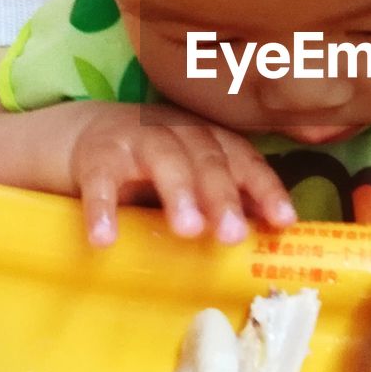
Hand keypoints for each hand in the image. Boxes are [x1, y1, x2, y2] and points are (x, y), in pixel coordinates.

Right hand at [69, 102, 296, 247]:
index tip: (283, 220)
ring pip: (163, 159)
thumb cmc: (153, 166)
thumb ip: (228, 199)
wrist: (87, 136)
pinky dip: (103, 208)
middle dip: (222, 196)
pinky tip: (106, 239)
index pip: (244, 160)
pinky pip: (101, 182)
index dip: (265, 187)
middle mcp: (178, 132)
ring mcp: (135, 140)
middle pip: (207, 159)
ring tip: (187, 231)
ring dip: (178, 193)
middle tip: (231, 235)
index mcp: (208, 140)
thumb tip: (272, 233)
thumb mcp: (193, 177)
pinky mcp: (96, 156)